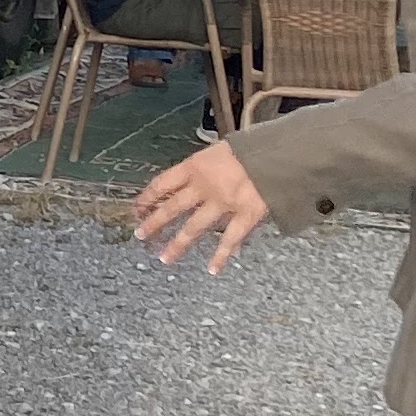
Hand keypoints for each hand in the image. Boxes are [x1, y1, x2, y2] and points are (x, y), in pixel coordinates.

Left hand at [134, 140, 271, 273]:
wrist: (278, 150)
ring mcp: (223, 203)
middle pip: (172, 207)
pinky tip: (213, 269)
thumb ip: (207, 167)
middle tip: (141, 235)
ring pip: (194, 227)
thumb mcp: (221, 149)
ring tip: (165, 258)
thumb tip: (196, 178)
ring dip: (178, 244)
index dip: (147, 197)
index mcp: (195, 166)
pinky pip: (230, 239)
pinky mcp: (245, 215)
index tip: (137, 208)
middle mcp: (203, 187)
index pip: (162, 183)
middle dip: (154, 223)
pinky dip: (221, 255)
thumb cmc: (251, 146)